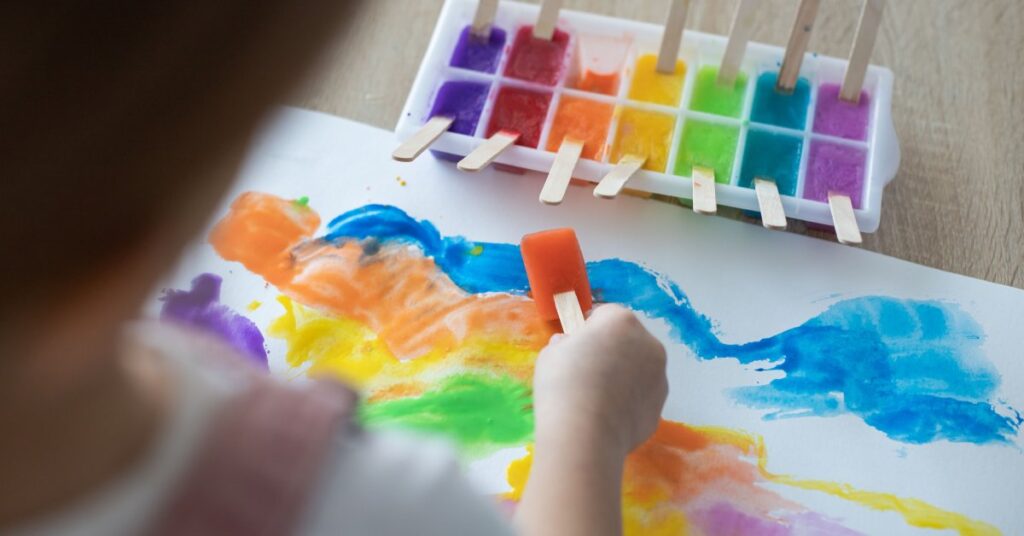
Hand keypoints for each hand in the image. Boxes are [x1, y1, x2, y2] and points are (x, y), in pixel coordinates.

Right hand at [532, 304, 667, 458]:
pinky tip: (606, 417)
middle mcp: (649, 344)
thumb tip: (570, 348)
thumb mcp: (551, 353)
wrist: (584, 436)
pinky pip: (640, 397)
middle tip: (585, 372)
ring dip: (623, 376)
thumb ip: (566, 344)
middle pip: (627, 340)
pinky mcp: (660, 407)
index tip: (574, 346)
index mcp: (622, 321)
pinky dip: (628, 403)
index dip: (587, 328)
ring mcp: (659, 377)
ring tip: (596, 399)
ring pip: (638, 369)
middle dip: (610, 350)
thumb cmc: (563, 384)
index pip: (604, 313)